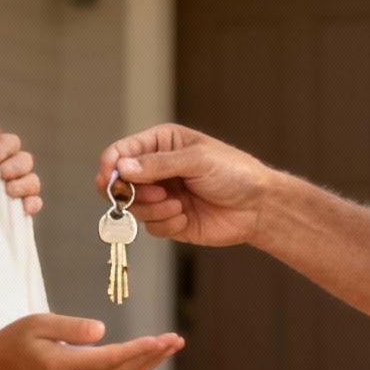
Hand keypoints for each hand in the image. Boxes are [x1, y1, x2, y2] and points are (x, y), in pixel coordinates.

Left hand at [0, 112, 43, 215]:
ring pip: (30, 175)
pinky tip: (24, 207)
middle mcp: (2, 161)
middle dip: (7, 152)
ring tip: (8, 188)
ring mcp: (12, 184)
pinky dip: (33, 202)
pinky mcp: (16, 207)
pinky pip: (34, 201)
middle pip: (17, 148)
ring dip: (23, 179)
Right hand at [0, 313, 183, 369]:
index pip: (108, 360)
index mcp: (59, 367)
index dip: (137, 351)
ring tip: (169, 348)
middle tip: (176, 340)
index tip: (160, 340)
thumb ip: (70, 327)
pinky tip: (147, 360)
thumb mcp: (39, 322)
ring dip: (146, 366)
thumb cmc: (18, 337)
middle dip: (150, 358)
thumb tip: (101, 330)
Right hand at [96, 124, 268, 247]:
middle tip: (156, 194)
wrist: (258, 206)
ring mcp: (161, 195)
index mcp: (161, 143)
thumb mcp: (197, 161)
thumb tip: (123, 168)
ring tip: (178, 206)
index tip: (110, 180)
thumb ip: (159, 164)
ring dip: (153, 210)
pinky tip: (186, 217)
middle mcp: (156, 169)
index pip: (121, 151)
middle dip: (133, 193)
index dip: (111, 165)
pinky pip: (150, 226)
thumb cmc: (234, 173)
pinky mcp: (168, 219)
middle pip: (119, 183)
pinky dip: (166, 224)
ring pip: (132, 207)